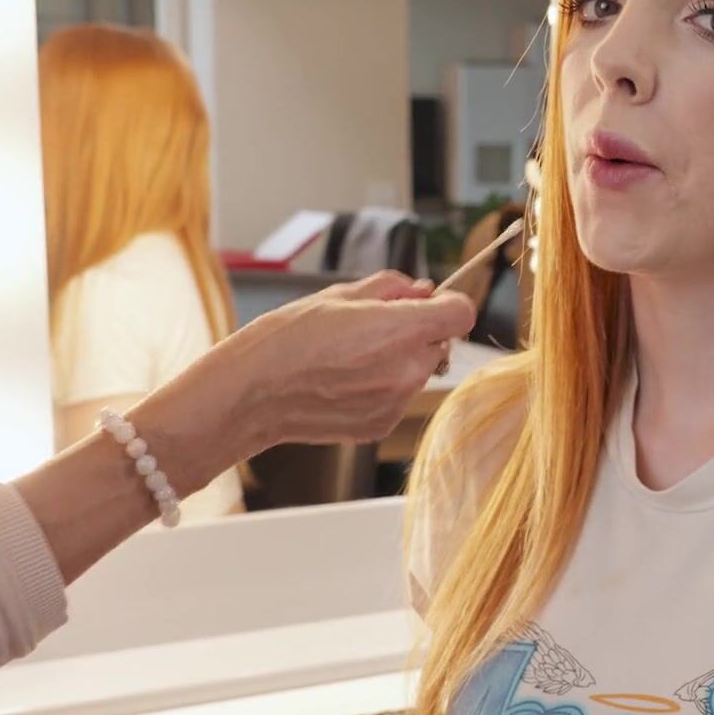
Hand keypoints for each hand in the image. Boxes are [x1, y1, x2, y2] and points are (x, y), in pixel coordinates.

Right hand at [225, 270, 476, 445]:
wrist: (252, 393)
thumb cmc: (287, 339)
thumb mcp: (338, 294)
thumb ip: (391, 288)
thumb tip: (422, 290)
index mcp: (400, 330)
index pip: (461, 313)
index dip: (447, 304)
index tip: (429, 303)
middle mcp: (407, 370)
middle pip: (441, 344)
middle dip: (418, 333)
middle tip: (373, 329)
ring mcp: (396, 402)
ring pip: (419, 372)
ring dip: (399, 361)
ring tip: (349, 358)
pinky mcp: (382, 425)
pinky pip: (398, 398)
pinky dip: (381, 387)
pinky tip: (343, 382)